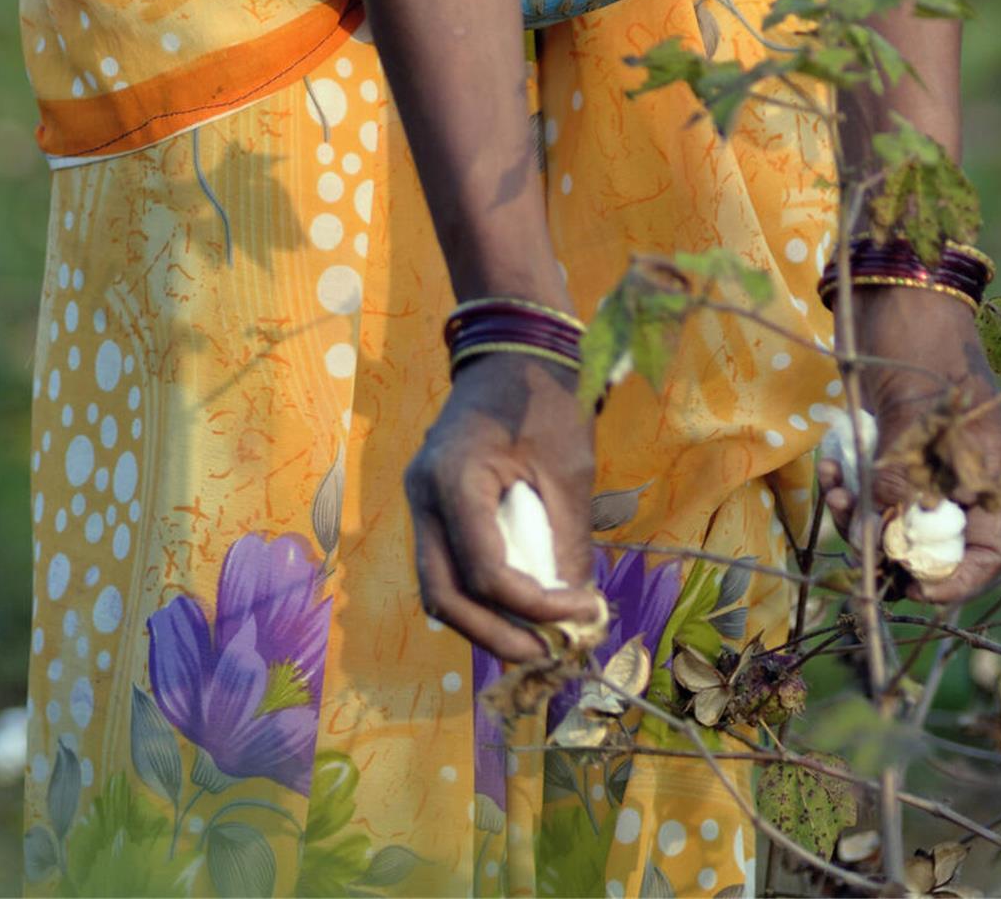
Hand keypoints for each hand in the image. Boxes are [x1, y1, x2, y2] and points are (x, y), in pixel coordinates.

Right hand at [404, 352, 598, 661]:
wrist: (513, 346)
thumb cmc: (544, 397)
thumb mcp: (568, 468)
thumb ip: (566, 540)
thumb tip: (576, 611)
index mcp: (454, 479)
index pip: (484, 572)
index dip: (532, 606)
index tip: (580, 613)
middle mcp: (423, 495)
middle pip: (444, 595)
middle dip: (495, 634)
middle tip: (546, 654)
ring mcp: (420, 500)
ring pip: (437, 586)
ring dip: (483, 622)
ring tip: (534, 641)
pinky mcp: (431, 503)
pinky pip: (444, 564)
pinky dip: (476, 594)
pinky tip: (516, 608)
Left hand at [818, 285, 1000, 604]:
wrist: (890, 285)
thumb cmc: (918, 337)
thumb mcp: (914, 411)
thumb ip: (902, 477)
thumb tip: (884, 541)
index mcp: (985, 469)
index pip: (986, 551)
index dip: (954, 579)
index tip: (910, 586)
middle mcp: (955, 472)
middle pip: (931, 543)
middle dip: (890, 549)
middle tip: (855, 538)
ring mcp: (919, 459)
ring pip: (892, 521)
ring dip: (861, 520)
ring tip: (838, 493)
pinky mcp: (885, 445)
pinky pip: (869, 493)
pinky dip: (849, 493)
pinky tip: (834, 473)